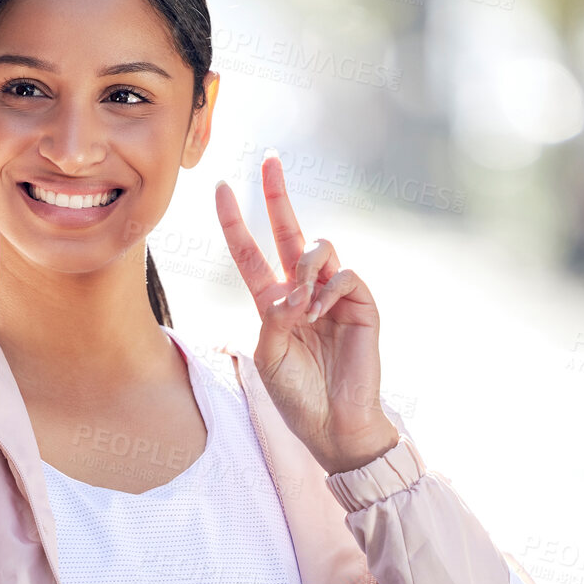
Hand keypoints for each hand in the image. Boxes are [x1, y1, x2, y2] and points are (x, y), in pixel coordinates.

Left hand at [214, 152, 399, 473]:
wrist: (334, 424)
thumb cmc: (298, 395)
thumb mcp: (269, 355)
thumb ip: (273, 317)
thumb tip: (294, 289)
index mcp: (275, 302)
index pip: (251, 253)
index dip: (236, 221)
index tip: (222, 187)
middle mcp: (304, 290)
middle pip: (289, 230)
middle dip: (279, 194)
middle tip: (269, 159)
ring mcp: (334, 294)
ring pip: (318, 248)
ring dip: (303, 270)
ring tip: (302, 305)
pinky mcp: (361, 303)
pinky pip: (344, 274)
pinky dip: (328, 291)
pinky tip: (321, 314)